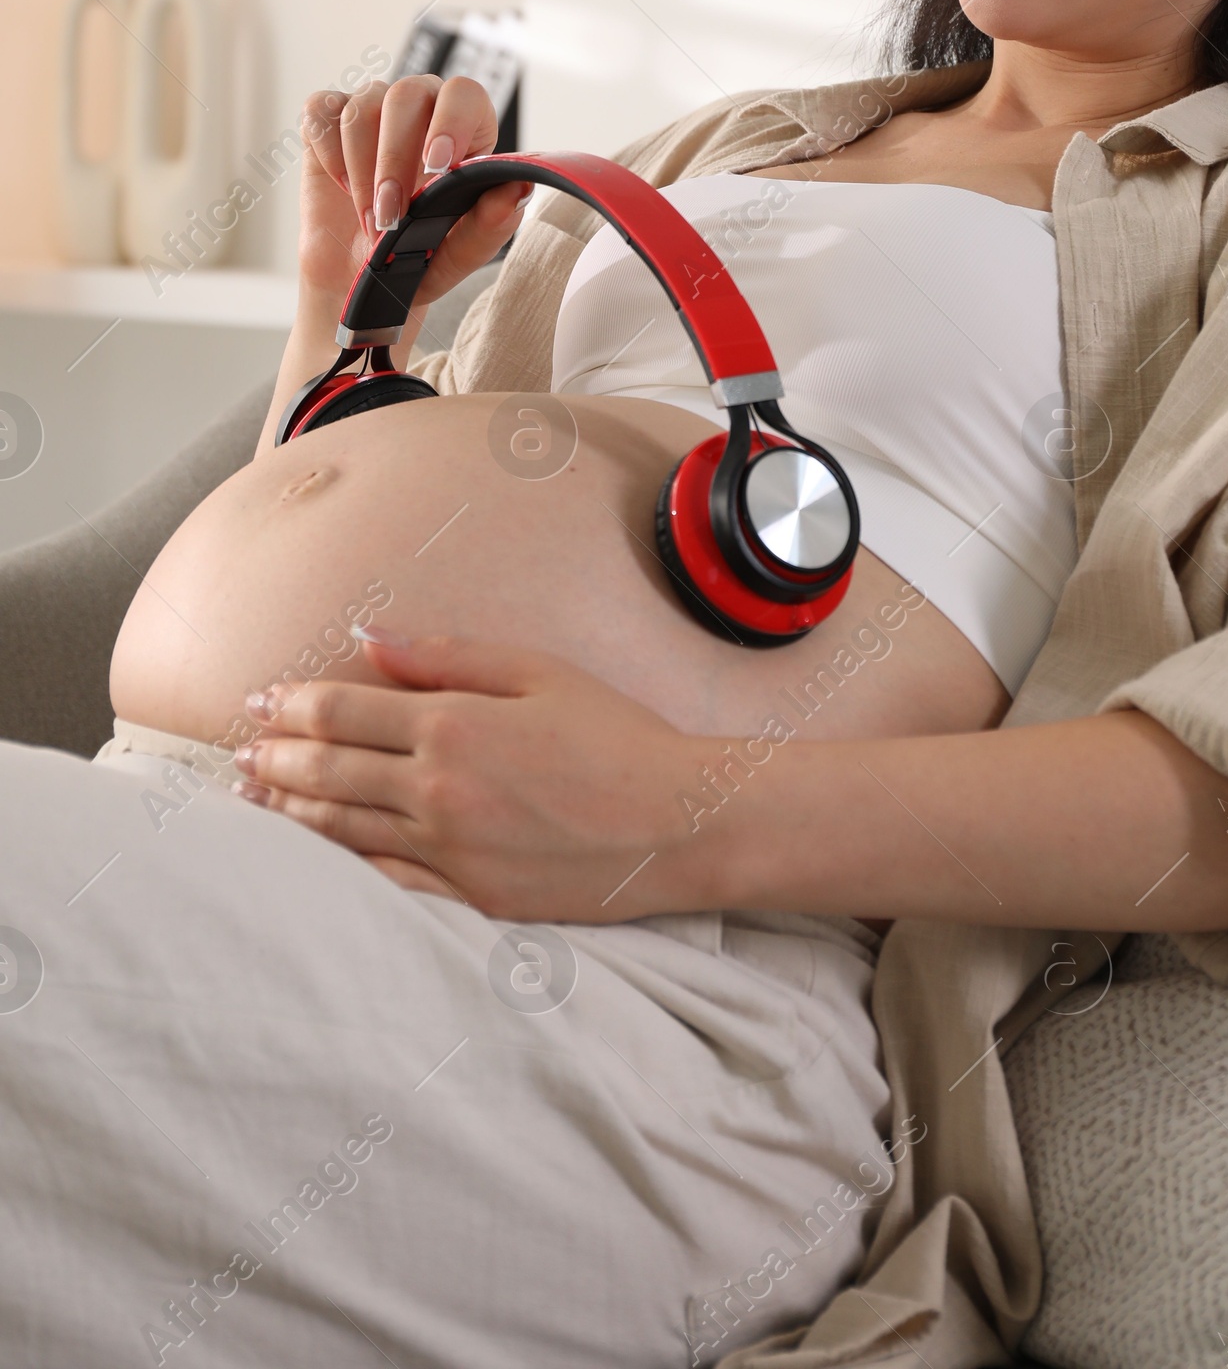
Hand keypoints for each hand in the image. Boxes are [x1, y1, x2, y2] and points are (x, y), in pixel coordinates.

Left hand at [234, 634, 707, 921]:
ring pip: (341, 830)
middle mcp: (438, 788)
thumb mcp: (538, 671)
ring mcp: (449, 850)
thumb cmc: (617, 735)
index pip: (343, 709)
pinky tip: (309, 859)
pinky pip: (382, 883)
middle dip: (275, 755)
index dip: (292, 703)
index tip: (260, 700)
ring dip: (287, 810)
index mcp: (453, 722)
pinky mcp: (468, 899)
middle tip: (238, 749)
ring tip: (252, 797)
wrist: (678, 821)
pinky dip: (335, 868)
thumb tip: (369, 639)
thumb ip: (447, 655)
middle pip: (328, 769)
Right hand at [296, 75, 529, 319]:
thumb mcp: (459, 252)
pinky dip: (330, 154)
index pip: (464, 93)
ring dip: (361, 170)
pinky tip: (342, 188)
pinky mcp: (327, 121)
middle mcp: (419, 108)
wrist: (359, 279)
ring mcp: (370, 109)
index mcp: (465, 128)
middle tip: (391, 215)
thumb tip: (517, 187)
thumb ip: (491, 223)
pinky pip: (321, 113)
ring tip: (371, 220)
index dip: (451, 121)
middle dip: (395, 159)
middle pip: (406, 94)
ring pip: (362, 107)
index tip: (437, 167)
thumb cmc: (417, 257)